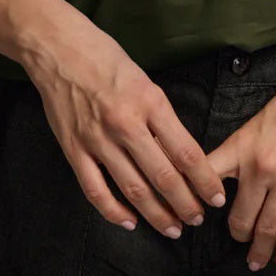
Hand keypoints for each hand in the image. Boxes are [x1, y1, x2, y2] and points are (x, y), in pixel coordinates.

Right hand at [25, 22, 228, 237]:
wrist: (59, 48)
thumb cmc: (105, 58)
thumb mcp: (144, 81)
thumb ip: (159, 117)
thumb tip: (177, 154)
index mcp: (149, 102)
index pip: (186, 152)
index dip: (204, 180)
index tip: (216, 196)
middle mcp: (126, 124)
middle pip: (163, 177)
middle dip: (186, 204)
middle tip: (197, 219)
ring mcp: (98, 139)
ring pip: (133, 190)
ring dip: (156, 214)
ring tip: (172, 227)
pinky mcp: (74, 149)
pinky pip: (96, 190)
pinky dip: (114, 212)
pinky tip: (129, 222)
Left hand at [203, 56, 275, 271]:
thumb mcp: (256, 120)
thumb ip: (242, 149)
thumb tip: (227, 176)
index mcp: (241, 146)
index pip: (206, 179)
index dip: (195, 202)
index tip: (191, 217)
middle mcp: (261, 167)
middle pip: (239, 217)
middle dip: (237, 236)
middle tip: (238, 242)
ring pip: (268, 229)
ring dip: (260, 250)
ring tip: (256, 261)